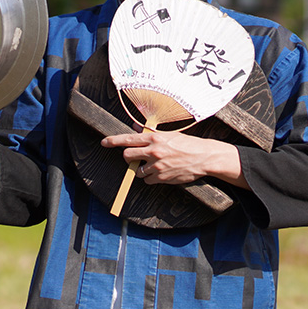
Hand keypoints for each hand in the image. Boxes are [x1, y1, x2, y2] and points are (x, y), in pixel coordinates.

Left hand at [101, 131, 245, 187]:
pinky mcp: (161, 178)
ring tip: (155, 165)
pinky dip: (151, 178)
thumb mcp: (169, 135)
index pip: (128, 139)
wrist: (203, 157)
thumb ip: (150, 133)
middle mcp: (153, 151)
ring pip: (137, 171)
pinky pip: (147, 180)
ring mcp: (157, 166)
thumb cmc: (188, 144)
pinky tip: (162, 172)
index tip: (104, 142)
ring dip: (142, 169)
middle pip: (127, 156)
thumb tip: (135, 128)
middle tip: (136, 157)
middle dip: (129, 158)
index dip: (114, 141)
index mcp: (154, 138)